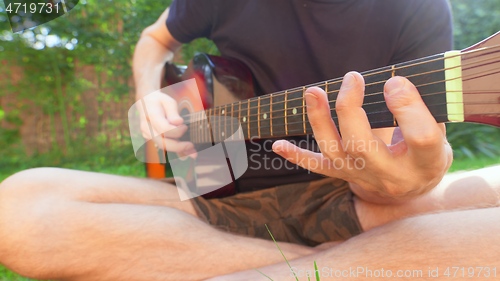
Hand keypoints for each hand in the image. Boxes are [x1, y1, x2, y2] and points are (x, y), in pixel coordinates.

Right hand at [138, 91, 196, 157]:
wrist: (145, 103)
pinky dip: (175, 150)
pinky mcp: (151, 139)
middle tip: (191, 145)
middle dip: (178, 146)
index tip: (185, 126)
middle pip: (162, 142)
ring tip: (193, 153)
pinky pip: (163, 146)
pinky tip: (186, 153)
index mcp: (151, 115)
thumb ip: (173, 112)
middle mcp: (147, 127)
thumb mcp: (168, 101)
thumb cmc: (159, 101)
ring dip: (178, 151)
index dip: (177, 131)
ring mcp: (147, 134)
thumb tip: (178, 122)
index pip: (164, 129)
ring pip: (162, 146)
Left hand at [272, 72, 452, 201]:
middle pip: (363, 146)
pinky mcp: (344, 175)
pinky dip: (297, 156)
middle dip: (350, 109)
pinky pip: (318, 167)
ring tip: (313, 91)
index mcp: (426, 162)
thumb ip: (420, 109)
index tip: (394, 81)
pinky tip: (277, 146)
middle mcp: (391, 176)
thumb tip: (392, 82)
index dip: (408, 108)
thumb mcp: (438, 129)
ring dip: (319, 121)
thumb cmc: (425, 149)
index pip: (420, 138)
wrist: (412, 186)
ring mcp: (363, 178)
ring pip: (335, 152)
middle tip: (352, 77)